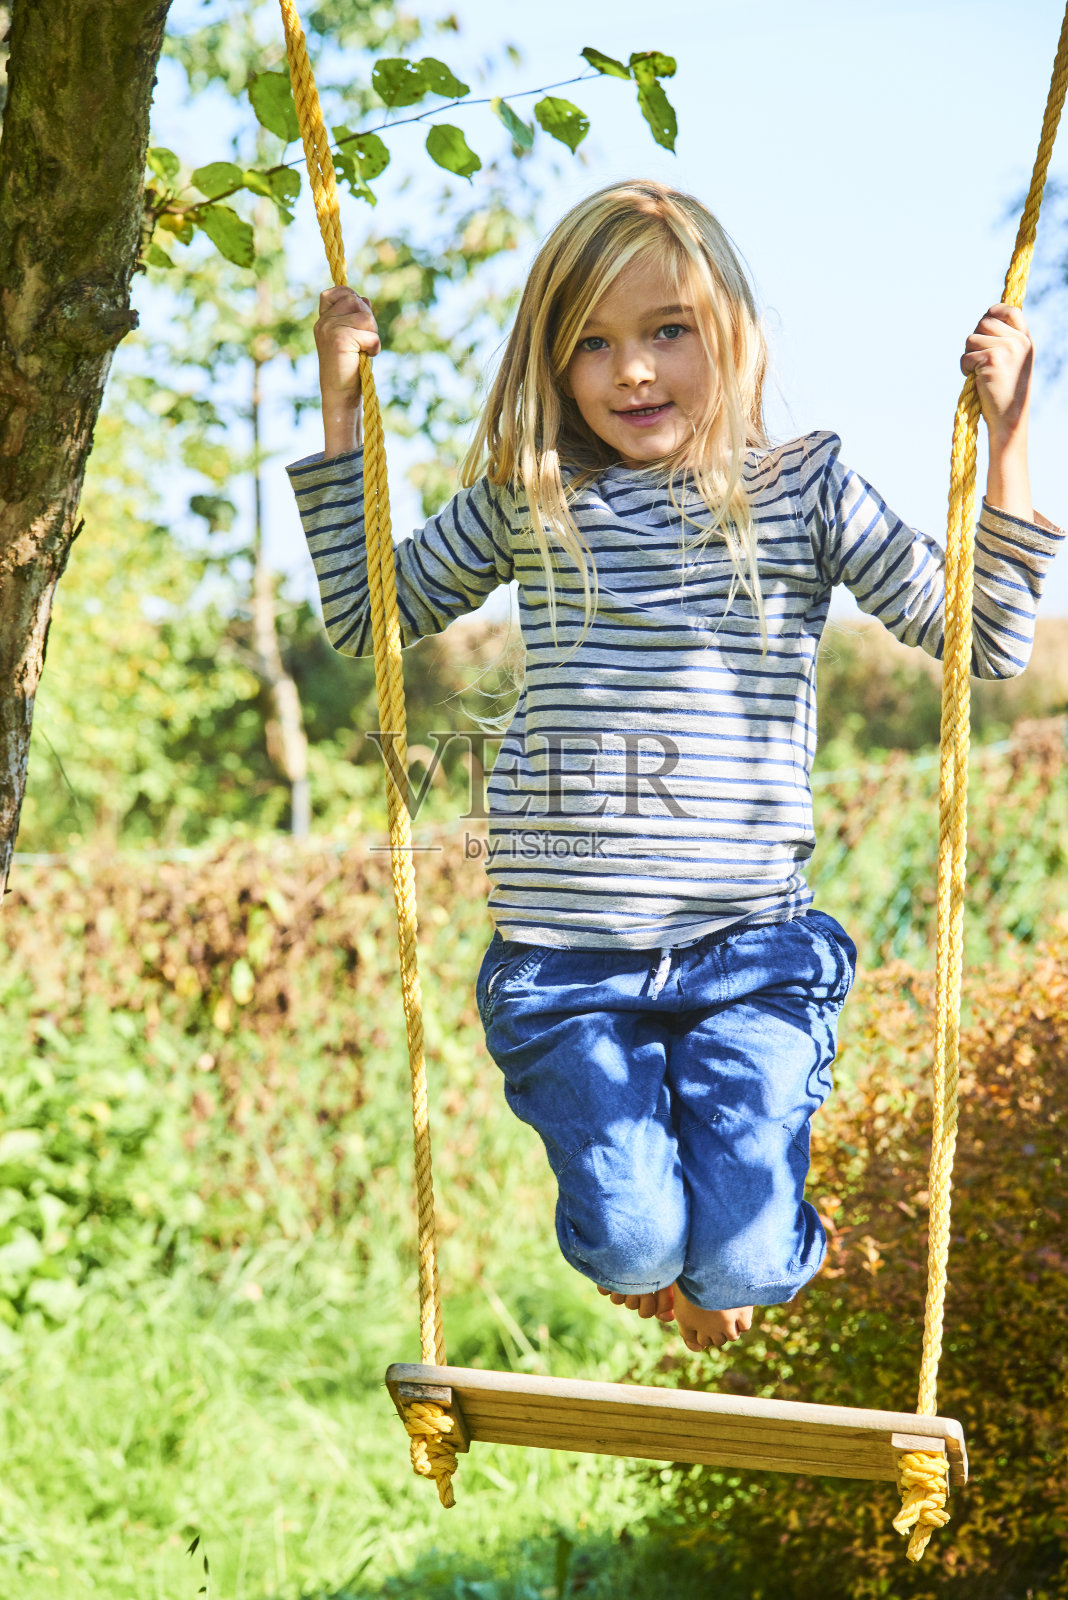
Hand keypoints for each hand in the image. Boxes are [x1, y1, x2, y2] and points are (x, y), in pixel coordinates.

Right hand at [314, 286, 380, 456]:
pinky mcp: (340, 339)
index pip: (340, 291)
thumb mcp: (352, 337)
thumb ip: (356, 317)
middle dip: (367, 318)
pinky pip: (370, 334)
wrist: (340, 396)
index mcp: (323, 320)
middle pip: (355, 300)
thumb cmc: (349, 369)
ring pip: (365, 315)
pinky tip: (365, 357)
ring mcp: (329, 329)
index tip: (358, 321)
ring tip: (363, 350)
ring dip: (372, 333)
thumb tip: (365, 299)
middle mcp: (323, 322)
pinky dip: (374, 347)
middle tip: (363, 341)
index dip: (354, 300)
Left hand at [961, 304, 1032, 520]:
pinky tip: (974, 380)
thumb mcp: (1014, 362)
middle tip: (978, 360)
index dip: (994, 312)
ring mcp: (1006, 349)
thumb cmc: (1007, 394)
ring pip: (971, 338)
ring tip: (978, 373)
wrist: (1009, 419)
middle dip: (975, 340)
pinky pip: (966, 356)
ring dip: (968, 356)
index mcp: (1026, 340)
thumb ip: (1005, 341)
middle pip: (984, 322)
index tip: (986, 318)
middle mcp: (1019, 342)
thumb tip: (986, 321)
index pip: (1010, 310)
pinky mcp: (990, 360)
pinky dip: (965, 368)